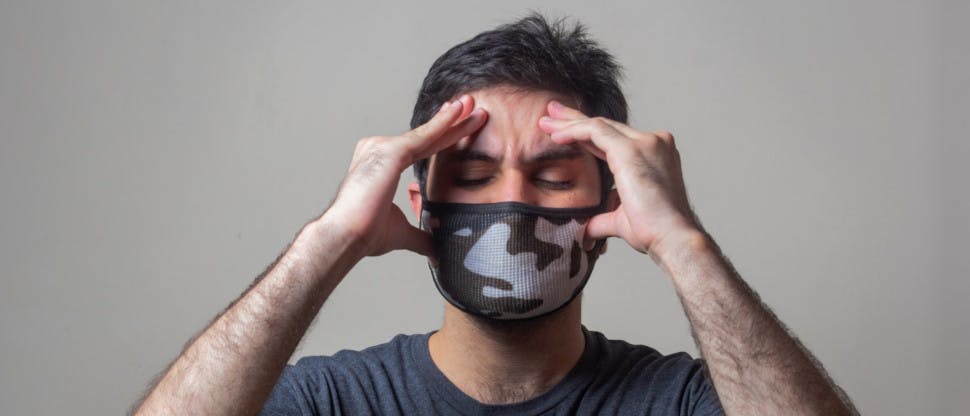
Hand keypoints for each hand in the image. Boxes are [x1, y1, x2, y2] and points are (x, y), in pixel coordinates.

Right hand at [326, 95, 487, 257]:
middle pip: (425, 136)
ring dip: (453, 119)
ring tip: (474, 104)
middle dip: (452, 122)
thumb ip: (420, 237)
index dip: (442, 137)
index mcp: (381, 164)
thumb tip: (435, 250)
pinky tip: (459, 112)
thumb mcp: (401, 232)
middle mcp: (378, 150)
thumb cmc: (364, 234)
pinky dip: (443, 124)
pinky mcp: (389, 151)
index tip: (461, 125)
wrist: (347, 237)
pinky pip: (423, 136)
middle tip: (474, 106)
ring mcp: (382, 147)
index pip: (420, 148)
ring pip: (427, 133)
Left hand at [538, 100, 698, 255]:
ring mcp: (645, 143)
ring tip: (545, 121)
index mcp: (653, 155)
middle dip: (575, 119)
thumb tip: (584, 230)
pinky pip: (595, 131)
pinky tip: (556, 135)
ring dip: (569, 123)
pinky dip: (574, 131)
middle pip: (606, 126)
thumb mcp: (621, 219)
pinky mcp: (631, 149)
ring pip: (599, 125)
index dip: (587, 133)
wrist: (672, 238)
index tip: (564, 130)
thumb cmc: (654, 232)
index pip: (614, 138)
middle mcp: (652, 143)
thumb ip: (602, 218)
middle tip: (551, 111)